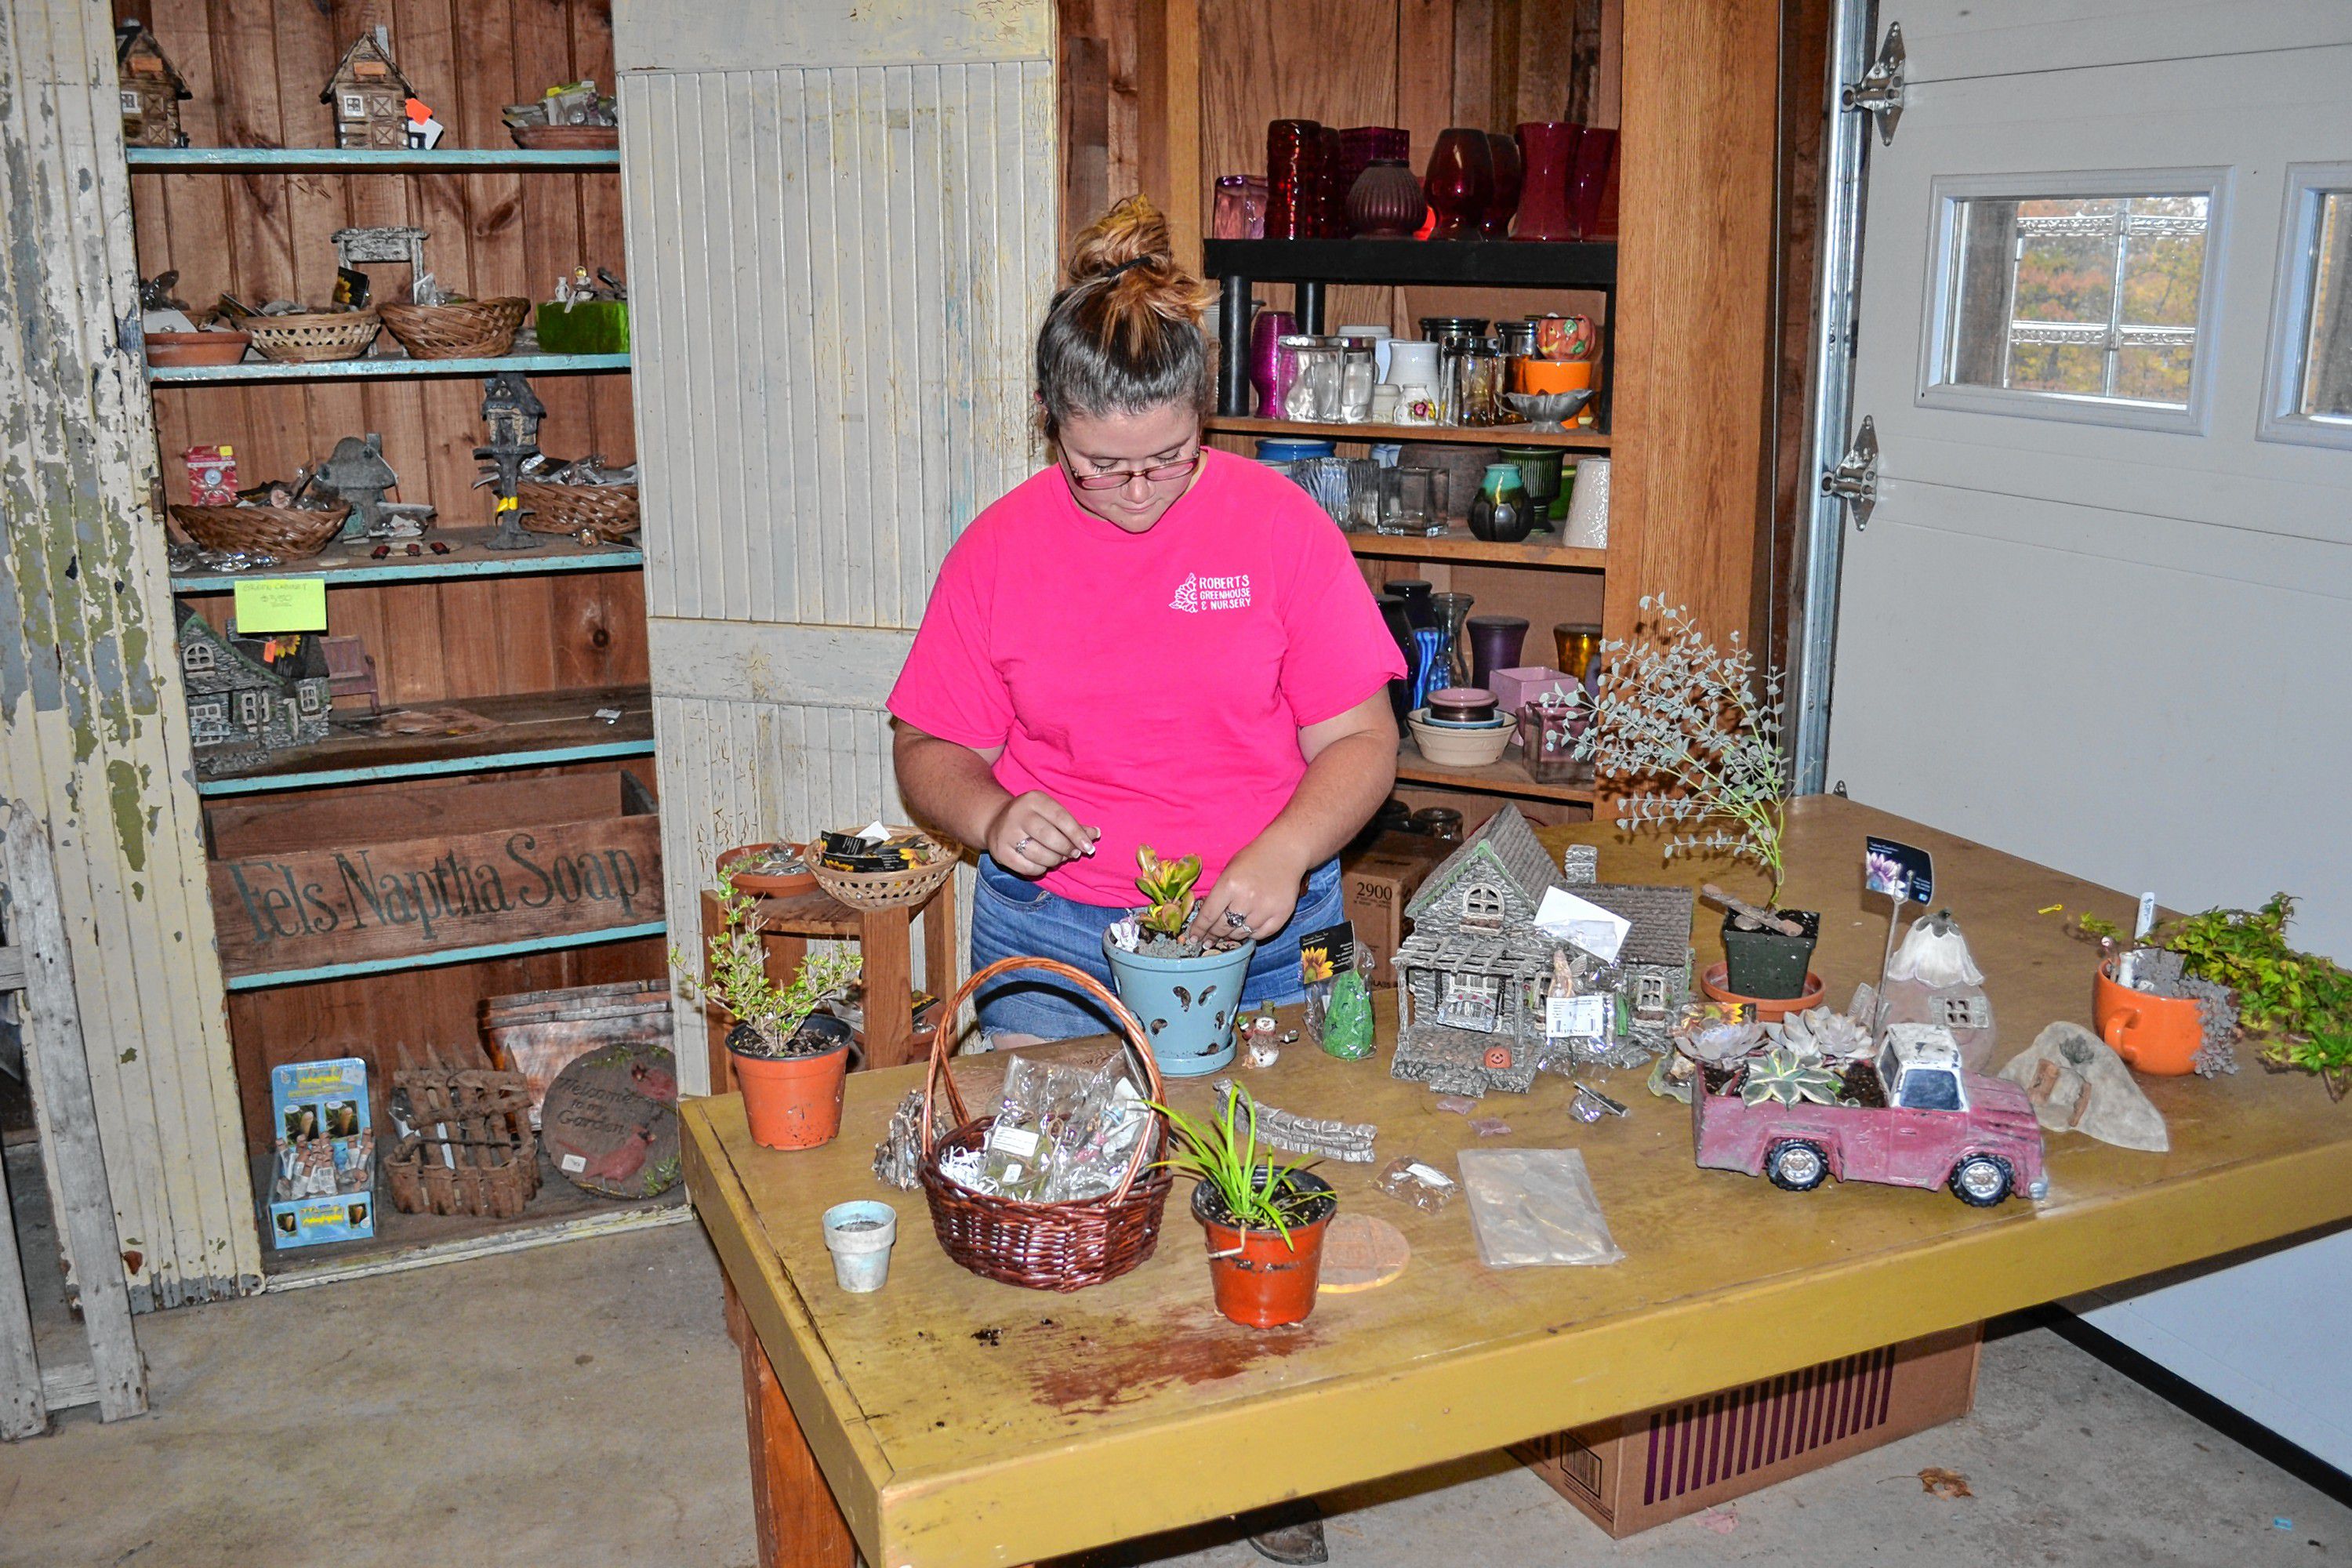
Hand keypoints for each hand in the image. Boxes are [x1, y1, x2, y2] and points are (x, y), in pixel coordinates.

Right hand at [985, 791, 1098, 877]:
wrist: (995, 821)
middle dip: (1066, 849)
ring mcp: (1006, 834)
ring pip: (1039, 854)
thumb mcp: (1051, 813)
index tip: (1089, 847)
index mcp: (1034, 800)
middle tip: (1074, 854)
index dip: (1077, 834)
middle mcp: (1018, 814)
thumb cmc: (1033, 818)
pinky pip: (1028, 867)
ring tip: (1059, 858)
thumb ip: (1073, 825)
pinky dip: (1040, 868)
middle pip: (1050, 837)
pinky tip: (1043, 862)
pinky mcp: (1000, 852)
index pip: (1061, 818)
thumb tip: (1096, 834)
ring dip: (1055, 860)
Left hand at [1187, 838, 1309, 943]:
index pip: (1208, 915)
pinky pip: (1260, 934)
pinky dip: (1251, 934)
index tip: (1193, 938)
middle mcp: (1246, 898)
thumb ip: (1218, 895)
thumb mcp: (1229, 871)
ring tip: (1228, 933)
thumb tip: (1207, 921)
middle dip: (1213, 935)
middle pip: (1223, 927)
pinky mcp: (1281, 915)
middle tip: (1209, 939)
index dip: (1199, 930)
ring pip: (1241, 933)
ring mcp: (1265, 908)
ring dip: (1232, 935)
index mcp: (1230, 885)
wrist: (1286, 852)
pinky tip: (1246, 929)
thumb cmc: (1253, 859)